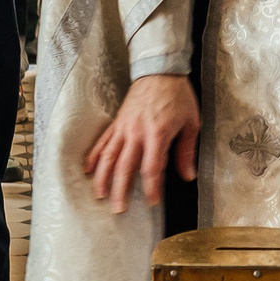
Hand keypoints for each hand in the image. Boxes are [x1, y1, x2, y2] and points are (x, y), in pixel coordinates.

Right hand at [86, 74, 201, 213]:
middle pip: (124, 166)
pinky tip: (88, 169)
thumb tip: (188, 175)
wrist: (160, 70)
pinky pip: (103, 141)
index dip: (152, 188)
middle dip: (120, 190)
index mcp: (157, 134)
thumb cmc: (177, 95)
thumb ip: (186, 151)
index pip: (151, 168)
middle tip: (118, 210)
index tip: (152, 202)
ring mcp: (123, 127)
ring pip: (108, 156)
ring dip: (103, 178)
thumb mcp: (191, 122)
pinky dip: (94, 156)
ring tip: (99, 195)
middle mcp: (136, 132)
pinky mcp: (117, 123)